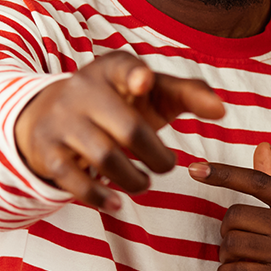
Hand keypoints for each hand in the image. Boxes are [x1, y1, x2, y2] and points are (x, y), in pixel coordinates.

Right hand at [15, 50, 224, 210]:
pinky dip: (99, 196)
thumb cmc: (117, 103)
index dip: (135, 74)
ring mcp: (62, 121)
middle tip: (167, 165)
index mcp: (111, 70)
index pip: (124, 67)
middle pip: (127, 128)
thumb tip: (222, 111)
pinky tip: (116, 203)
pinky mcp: (48, 151)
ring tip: (144, 182)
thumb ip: (188, 93)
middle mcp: (83, 91)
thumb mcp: (150, 92)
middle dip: (155, 154)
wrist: (48, 114)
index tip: (145, 81)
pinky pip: (75, 180)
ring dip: (133, 179)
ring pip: (104, 157)